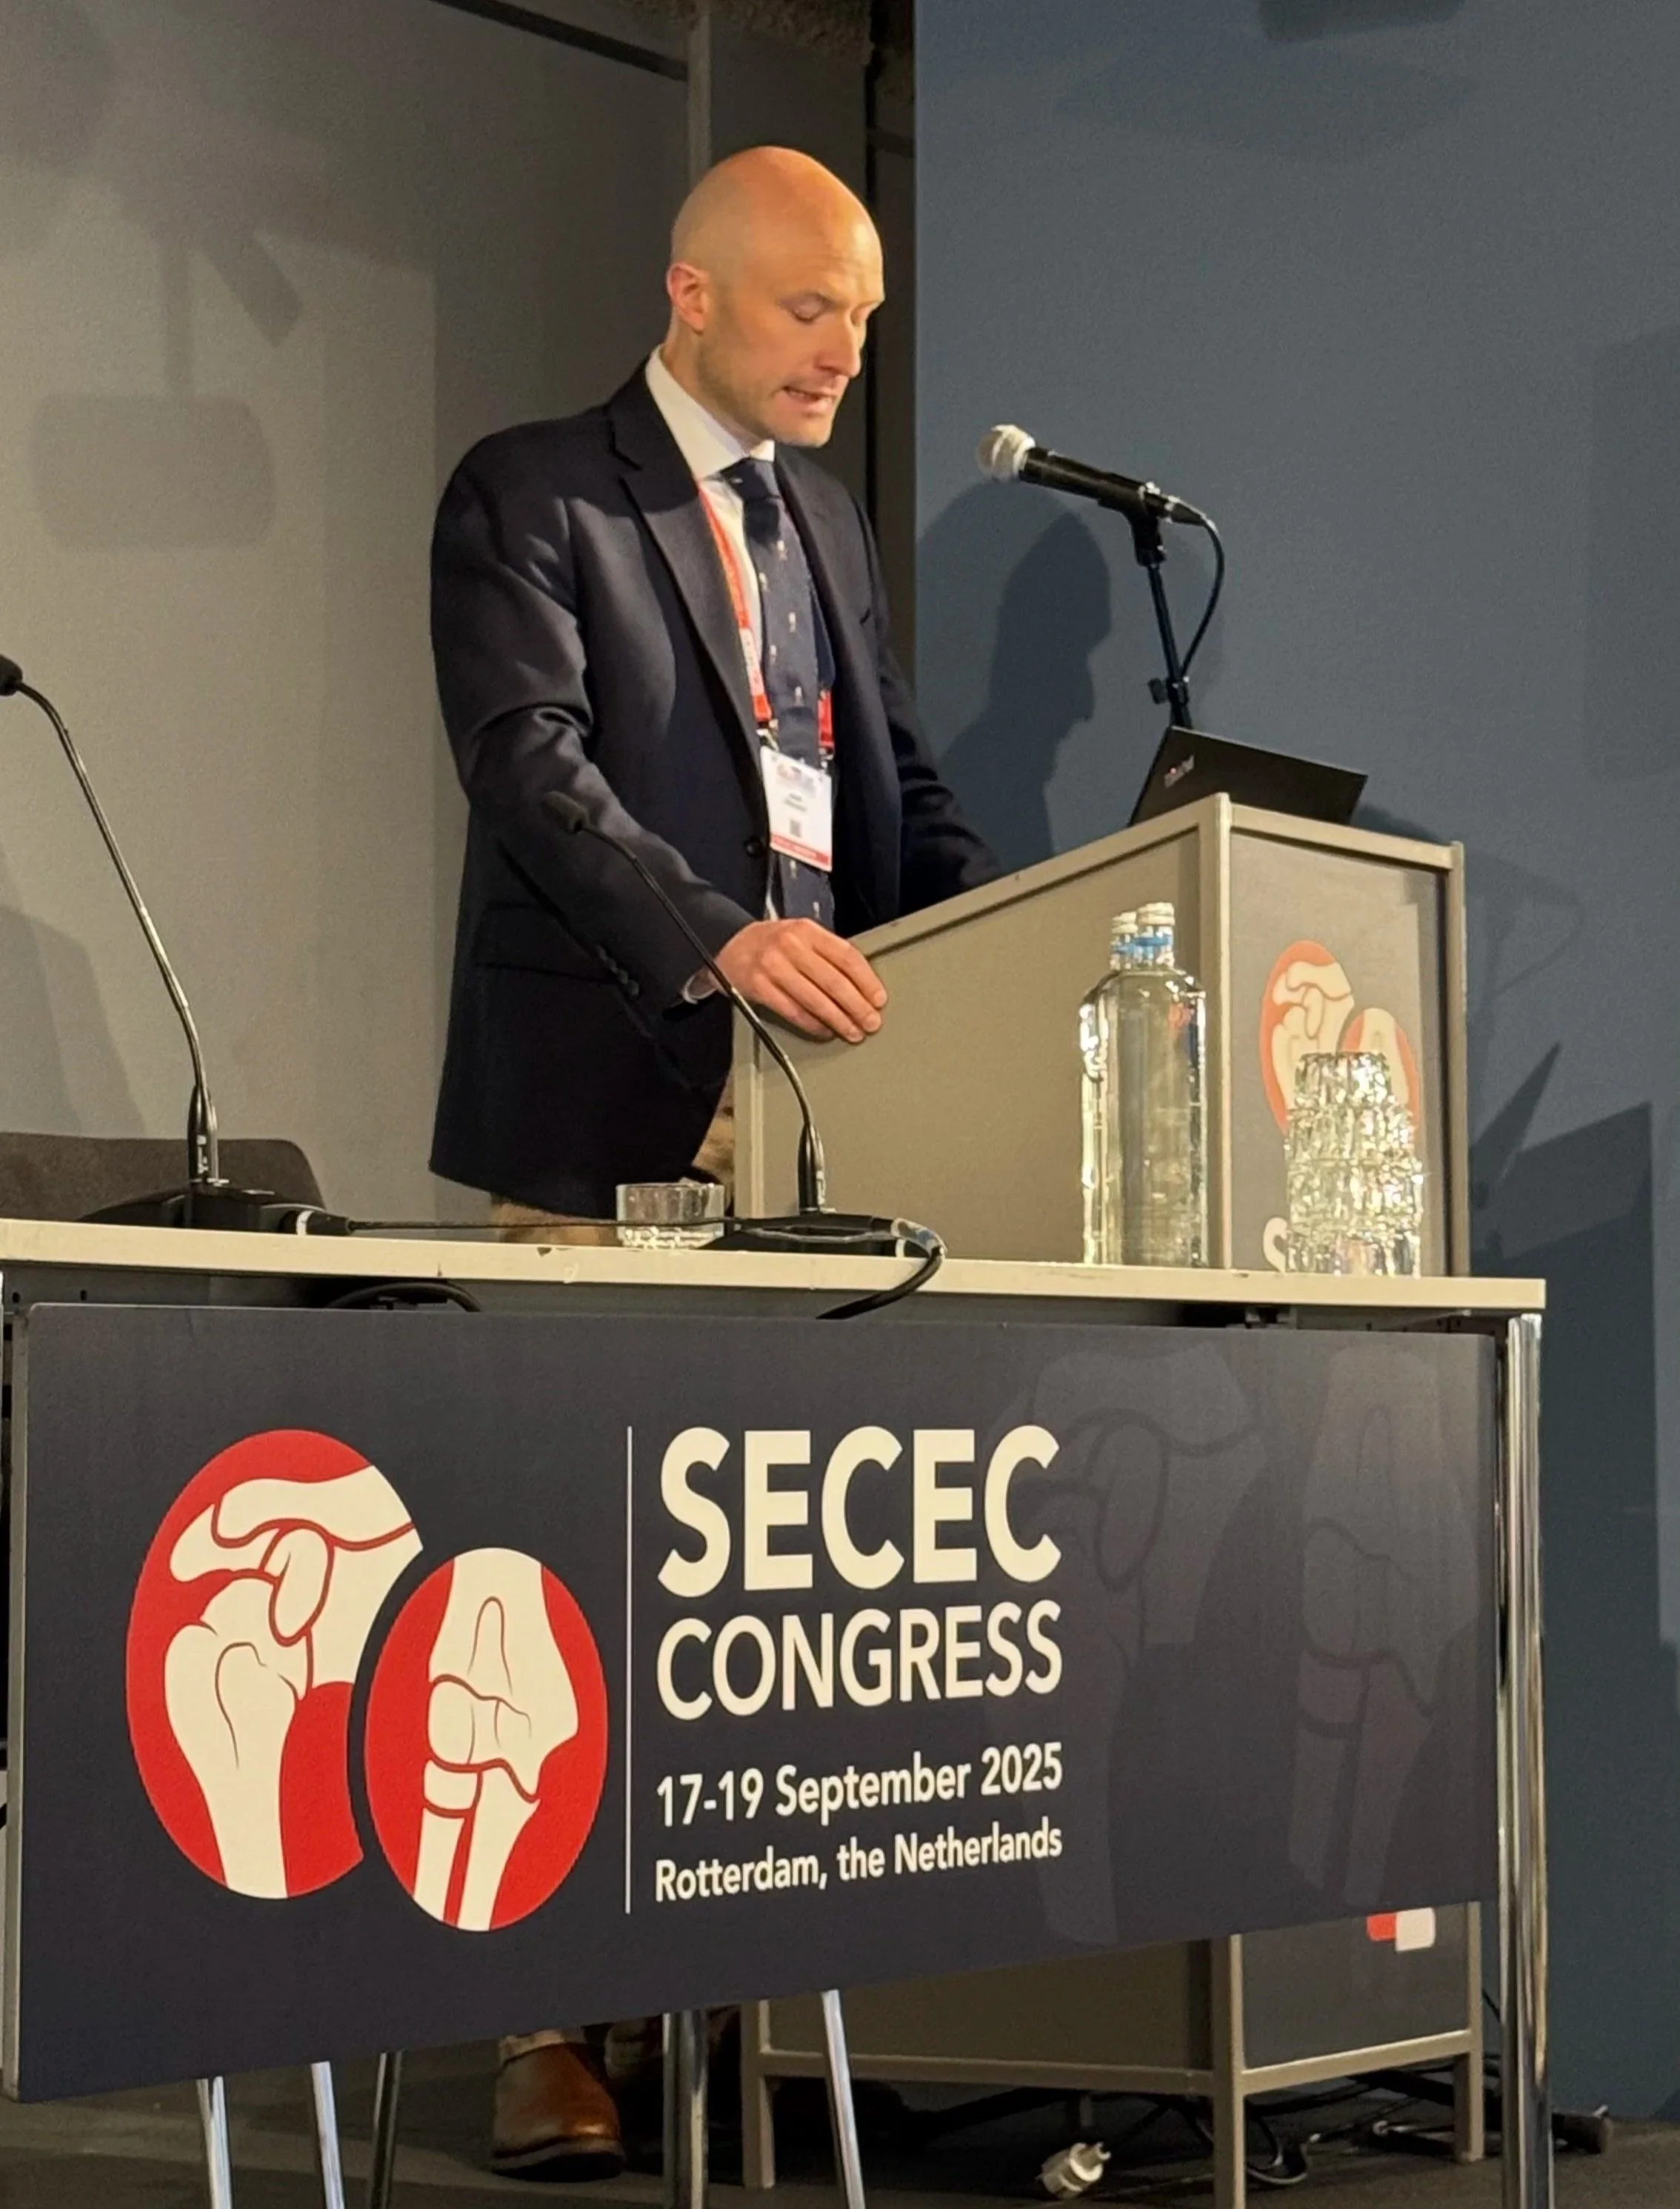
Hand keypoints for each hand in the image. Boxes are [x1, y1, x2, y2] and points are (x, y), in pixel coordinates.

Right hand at [714, 918, 886, 1042]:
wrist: (726, 944)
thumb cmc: (770, 943)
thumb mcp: (800, 936)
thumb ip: (826, 954)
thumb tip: (861, 985)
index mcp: (807, 930)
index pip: (846, 956)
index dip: (866, 980)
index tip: (878, 999)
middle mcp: (791, 946)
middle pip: (833, 981)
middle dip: (857, 1006)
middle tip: (871, 1022)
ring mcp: (774, 967)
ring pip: (815, 1000)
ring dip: (838, 1020)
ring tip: (852, 1031)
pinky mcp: (760, 988)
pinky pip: (794, 1012)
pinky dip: (813, 1025)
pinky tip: (825, 1031)